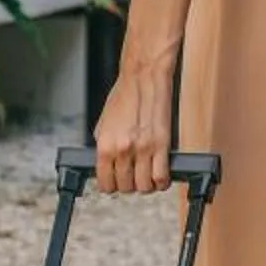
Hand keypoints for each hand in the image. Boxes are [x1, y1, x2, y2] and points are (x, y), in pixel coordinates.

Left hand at [95, 64, 173, 194]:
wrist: (143, 78)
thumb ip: (104, 146)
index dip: (110, 186)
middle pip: (126, 187)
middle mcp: (123, 150)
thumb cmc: (124, 96)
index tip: (114, 184)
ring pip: (144, 186)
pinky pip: (161, 177)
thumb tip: (106, 165)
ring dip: (145, 185)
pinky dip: (161, 182)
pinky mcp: (162, 145)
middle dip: (128, 185)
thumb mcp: (103, 123)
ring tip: (146, 177)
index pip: (105, 183)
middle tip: (131, 177)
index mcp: (105, 145)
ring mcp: (143, 149)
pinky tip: (159, 177)